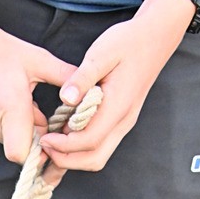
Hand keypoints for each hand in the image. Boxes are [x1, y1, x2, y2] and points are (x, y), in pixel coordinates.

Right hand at [0, 0, 75, 163]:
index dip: (40, 151)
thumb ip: (65, 78)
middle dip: (34, 139)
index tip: (53, 135)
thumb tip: (92, 92)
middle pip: (20, 151)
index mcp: (10, 106)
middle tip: (43, 116)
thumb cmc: (3, 49)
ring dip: (22, 132)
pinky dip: (9, 127)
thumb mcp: (38, 60)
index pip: (24, 153)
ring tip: (26, 104)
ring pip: (9, 144)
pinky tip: (12, 104)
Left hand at [39, 0, 193, 170]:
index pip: (89, 140)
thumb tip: (66, 97)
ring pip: (97, 157)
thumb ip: (83, 77)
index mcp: (118, 107)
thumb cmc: (127, 43)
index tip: (45, 138)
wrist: (154, 38)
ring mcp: (123, 124)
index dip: (64, 146)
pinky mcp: (120, 123)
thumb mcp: (101, 53)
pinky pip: (100, 147)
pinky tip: (66, 135)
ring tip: (53, 143)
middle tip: (45, 146)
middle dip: (66, 160)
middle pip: (94, 159)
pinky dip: (81, 150)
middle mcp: (123, 122)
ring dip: (73, 158)